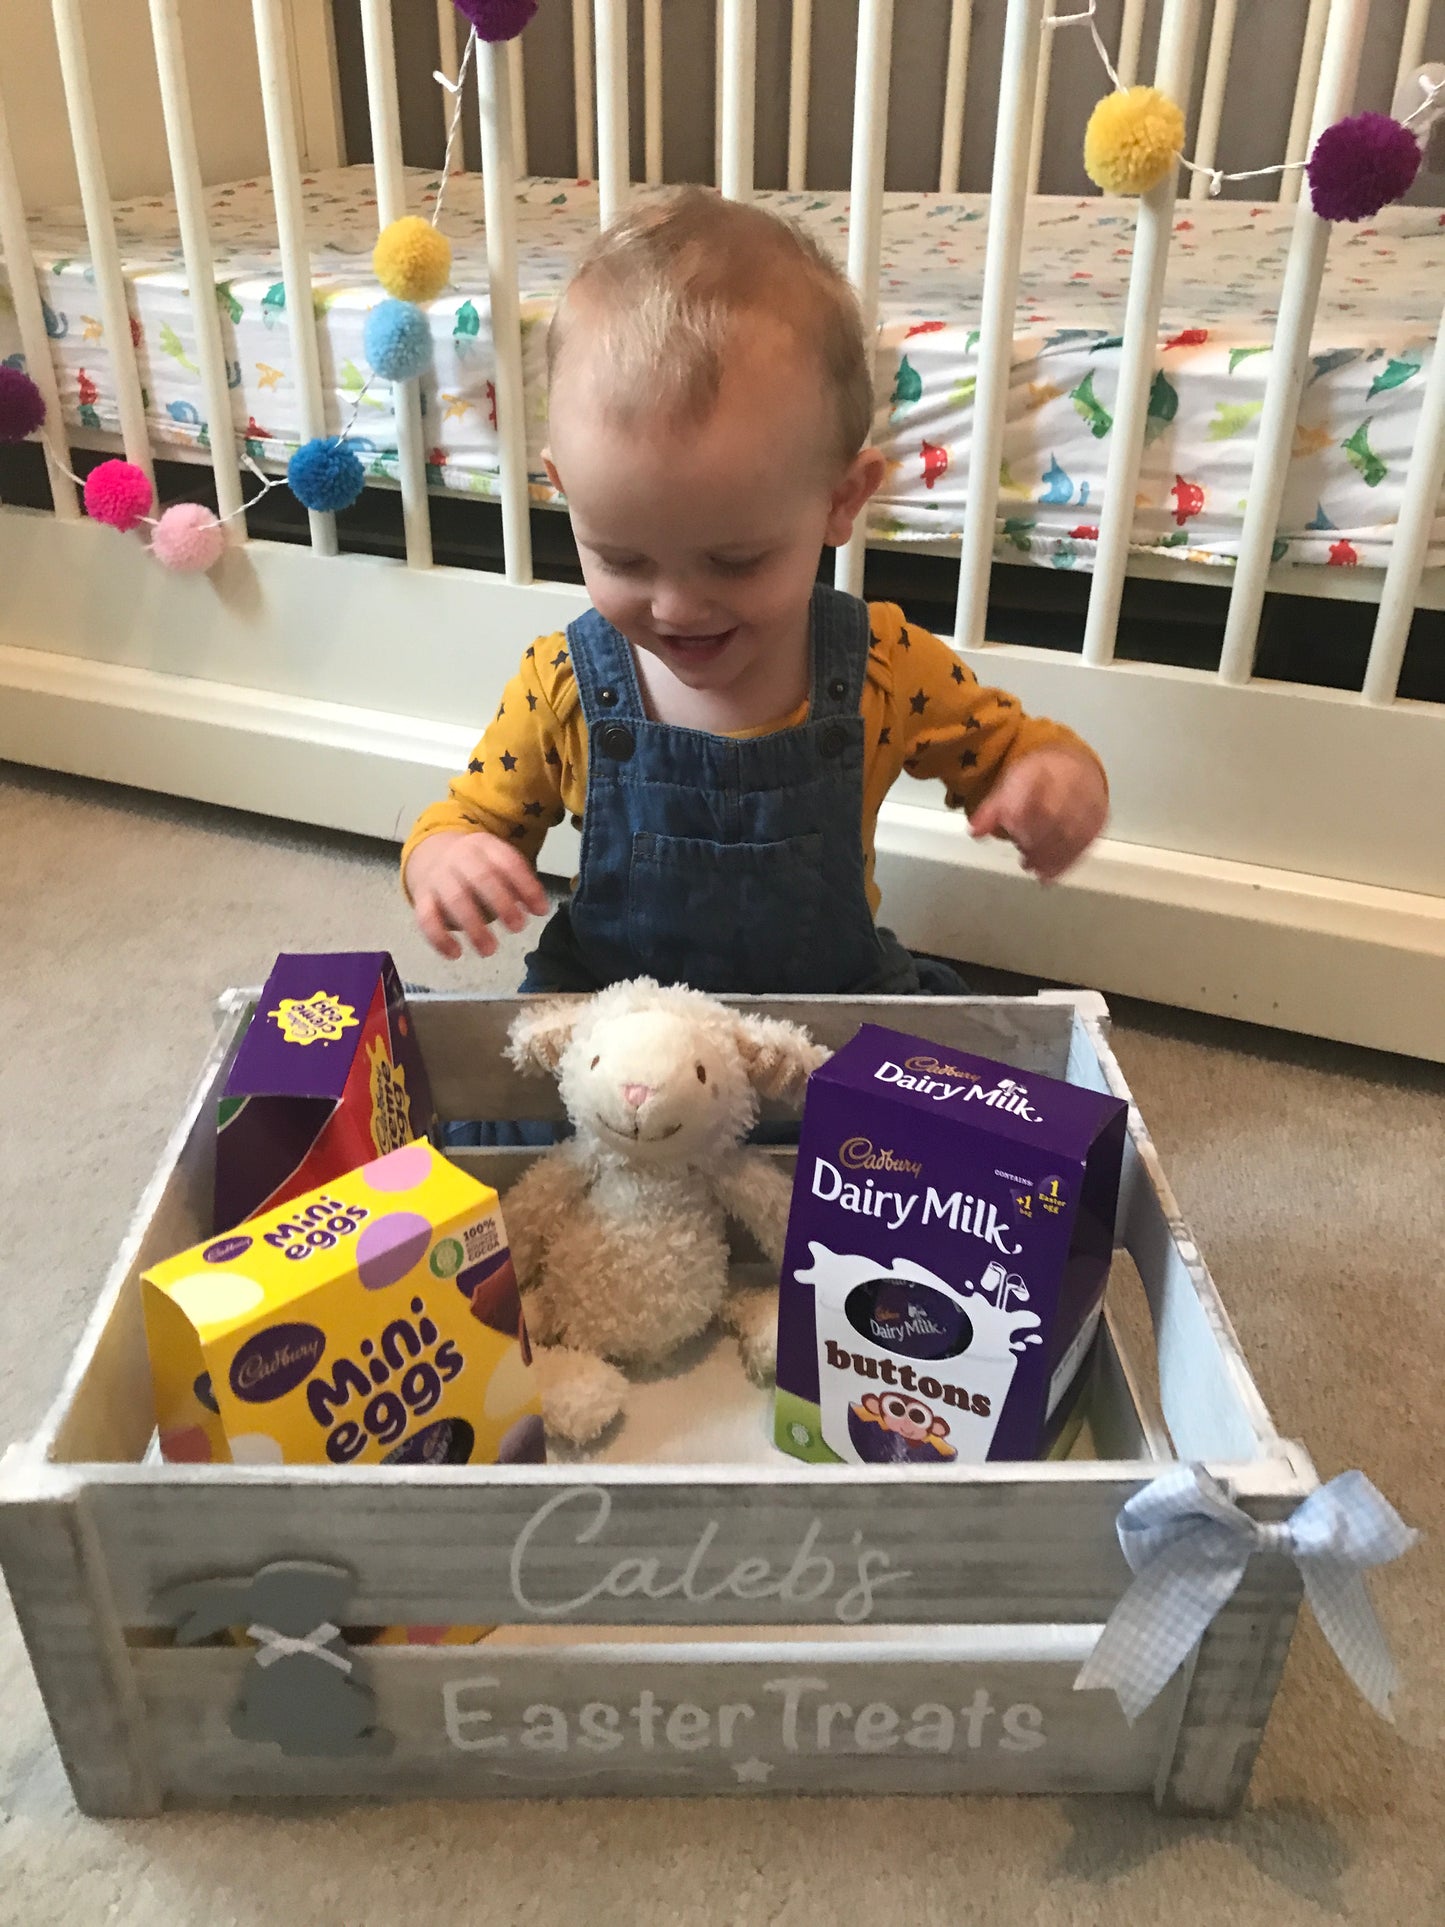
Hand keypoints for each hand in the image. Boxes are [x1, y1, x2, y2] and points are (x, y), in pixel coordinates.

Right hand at [406, 831, 549, 959]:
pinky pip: (426, 918)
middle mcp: (459, 857)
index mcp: (484, 846)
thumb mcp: (499, 863)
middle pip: (481, 877)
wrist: (431, 854)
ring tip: (489, 950)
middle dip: (502, 904)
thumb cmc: (477, 866)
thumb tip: (540, 909)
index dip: (526, 886)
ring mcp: (438, 877)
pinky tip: (455, 954)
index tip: (541, 911)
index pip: (508, 862)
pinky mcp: (422, 897)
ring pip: (454, 899)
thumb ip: (520, 883)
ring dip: (473, 926)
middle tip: (518, 928)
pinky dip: (439, 938)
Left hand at [968, 745, 1107, 882]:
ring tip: (1031, 866)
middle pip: (1057, 816)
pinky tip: (1047, 875)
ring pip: (1072, 833)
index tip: (1011, 830)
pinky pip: (1084, 844)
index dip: (1022, 814)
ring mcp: (1089, 802)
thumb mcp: (1010, 784)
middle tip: (1022, 856)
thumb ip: (991, 810)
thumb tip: (975, 831)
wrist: (1076, 768)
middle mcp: (1072, 783)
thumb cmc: (1039, 779)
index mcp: (1047, 769)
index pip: (1035, 793)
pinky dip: (1064, 863)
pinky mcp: (1098, 821)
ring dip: (1049, 856)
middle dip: (1036, 841)